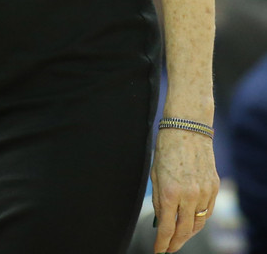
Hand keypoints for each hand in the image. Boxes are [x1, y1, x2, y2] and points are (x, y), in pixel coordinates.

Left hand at [151, 128, 219, 252]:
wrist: (188, 127)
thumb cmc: (167, 147)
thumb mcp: (155, 173)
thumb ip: (158, 199)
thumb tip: (161, 219)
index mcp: (169, 192)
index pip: (167, 227)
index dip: (162, 243)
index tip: (158, 251)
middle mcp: (188, 195)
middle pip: (184, 230)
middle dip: (175, 242)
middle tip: (169, 248)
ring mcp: (204, 192)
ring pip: (198, 223)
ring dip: (188, 233)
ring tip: (179, 237)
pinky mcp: (214, 187)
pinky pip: (207, 211)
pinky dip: (199, 219)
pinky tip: (192, 222)